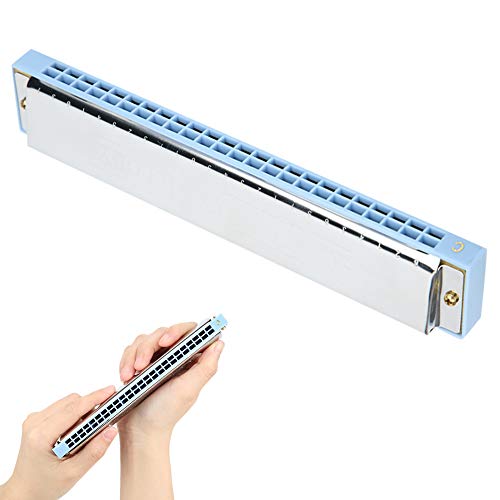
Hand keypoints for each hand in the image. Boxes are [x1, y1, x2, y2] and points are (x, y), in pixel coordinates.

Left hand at [1, 387, 117, 499]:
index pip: (73, 409)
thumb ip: (94, 451)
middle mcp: (34, 423)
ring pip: (68, 402)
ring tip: (87, 432)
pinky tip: (76, 432)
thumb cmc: (44, 486)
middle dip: (91, 406)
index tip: (111, 392)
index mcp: (40, 437)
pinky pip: (62, 407)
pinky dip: (74, 414)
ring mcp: (34, 419)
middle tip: (105, 418)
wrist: (24, 491)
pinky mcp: (36, 419)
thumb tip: (111, 430)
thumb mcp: (73, 473)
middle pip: (72, 402)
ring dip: (83, 411)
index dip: (95, 398)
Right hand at [117, 322, 223, 499]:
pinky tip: (125, 376)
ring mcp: (157, 359)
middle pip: (162, 333)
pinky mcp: (141, 363)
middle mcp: (175, 356)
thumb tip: (219, 344)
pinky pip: (132, 350)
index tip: (165, 342)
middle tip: (141, 366)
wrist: (139, 430)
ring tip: (131, 375)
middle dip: (148, 348)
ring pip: (145, 340)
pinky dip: (126, 361)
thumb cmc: (165, 413)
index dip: (177, 331)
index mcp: (190, 360)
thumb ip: (206, 367)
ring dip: (135, 356)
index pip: (188, 332)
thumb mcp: (188, 390)